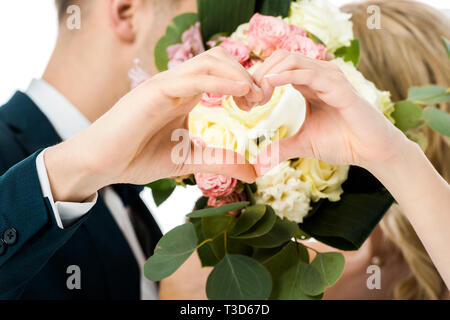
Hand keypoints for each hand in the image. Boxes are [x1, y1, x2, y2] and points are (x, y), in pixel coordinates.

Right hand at [45, 47, 262, 201]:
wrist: (101, 164)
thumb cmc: (138, 158)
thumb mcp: (189, 160)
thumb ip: (219, 161)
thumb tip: (253, 172)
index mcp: (185, 95)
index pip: (221, 73)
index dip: (245, 83)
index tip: (259, 105)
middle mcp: (177, 84)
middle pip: (219, 59)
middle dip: (246, 74)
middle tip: (260, 99)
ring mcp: (165, 84)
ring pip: (209, 61)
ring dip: (237, 75)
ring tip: (253, 96)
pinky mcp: (154, 91)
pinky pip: (192, 78)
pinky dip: (219, 81)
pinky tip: (239, 92)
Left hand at [252, 50, 407, 172]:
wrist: (371, 151)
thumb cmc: (342, 142)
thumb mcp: (303, 144)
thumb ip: (281, 147)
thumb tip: (258, 162)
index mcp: (309, 83)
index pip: (277, 68)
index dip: (257, 81)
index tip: (244, 104)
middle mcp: (318, 74)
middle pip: (280, 58)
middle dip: (258, 75)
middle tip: (247, 101)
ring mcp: (329, 77)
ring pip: (291, 60)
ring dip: (268, 74)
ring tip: (257, 96)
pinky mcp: (339, 87)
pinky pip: (308, 73)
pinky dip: (286, 75)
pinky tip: (270, 84)